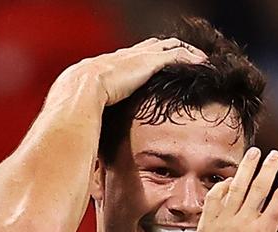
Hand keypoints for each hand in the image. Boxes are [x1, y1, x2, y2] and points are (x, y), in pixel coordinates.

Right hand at [60, 37, 206, 106]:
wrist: (78, 96)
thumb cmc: (74, 110)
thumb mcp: (80, 114)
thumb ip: (88, 120)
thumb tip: (84, 140)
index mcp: (103, 67)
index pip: (126, 59)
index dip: (141, 60)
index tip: (151, 66)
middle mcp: (120, 57)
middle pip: (149, 46)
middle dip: (164, 49)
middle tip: (180, 55)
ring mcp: (135, 58)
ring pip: (166, 46)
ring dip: (183, 50)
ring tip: (198, 58)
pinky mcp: (148, 63)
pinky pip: (177, 55)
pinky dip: (191, 58)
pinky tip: (203, 63)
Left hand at [191, 148, 277, 231]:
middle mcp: (244, 222)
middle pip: (258, 187)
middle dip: (269, 168)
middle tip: (275, 155)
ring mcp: (223, 221)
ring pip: (236, 187)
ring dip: (246, 168)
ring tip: (253, 154)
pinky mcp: (207, 224)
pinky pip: (214, 198)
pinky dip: (222, 186)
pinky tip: (229, 180)